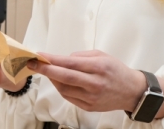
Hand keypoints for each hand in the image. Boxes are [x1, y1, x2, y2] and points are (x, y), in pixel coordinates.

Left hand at [27, 50, 146, 112]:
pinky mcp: (89, 107)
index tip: (39, 55)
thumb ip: (81, 56)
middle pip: (65, 77)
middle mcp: (95, 83)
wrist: (131, 91)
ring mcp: (91, 97)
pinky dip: (61, 88)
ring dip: (52, 79)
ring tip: (47, 71)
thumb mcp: (102, 55)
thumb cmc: (115, 70)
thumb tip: (62, 59)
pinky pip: (69, 97)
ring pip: (64, 89)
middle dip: (45, 70)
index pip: (70, 63)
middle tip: (32, 64)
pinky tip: (58, 81)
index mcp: (99, 67)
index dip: (52, 60)